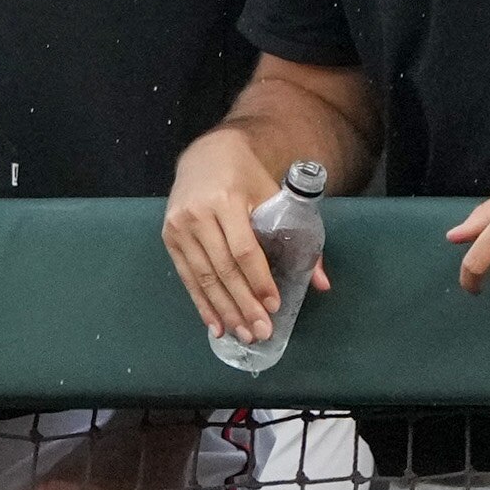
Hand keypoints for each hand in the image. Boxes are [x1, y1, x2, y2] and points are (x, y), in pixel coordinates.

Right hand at [166, 133, 329, 347]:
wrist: (206, 155)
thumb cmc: (246, 177)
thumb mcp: (275, 197)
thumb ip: (299, 238)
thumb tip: (320, 282)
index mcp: (227, 200)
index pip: (244, 249)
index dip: (258, 281)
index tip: (273, 306)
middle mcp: (198, 214)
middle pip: (223, 269)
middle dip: (243, 305)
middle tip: (260, 332)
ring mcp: (179, 227)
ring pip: (204, 278)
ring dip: (224, 311)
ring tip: (242, 334)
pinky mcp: (169, 238)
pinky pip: (187, 277)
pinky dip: (202, 304)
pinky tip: (216, 325)